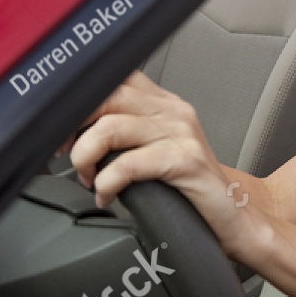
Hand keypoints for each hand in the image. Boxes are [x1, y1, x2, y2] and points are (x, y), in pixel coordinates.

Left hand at [68, 71, 269, 259]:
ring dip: (85, 157)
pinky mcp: (186, 161)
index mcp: (163, 103)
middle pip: (106, 94)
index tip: (61, 130)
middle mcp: (173, 111)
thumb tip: (72, 136)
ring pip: (110, 127)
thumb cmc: (189, 191)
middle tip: (65, 155)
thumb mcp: (154, 152)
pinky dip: (106, 183)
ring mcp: (182, 133)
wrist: (234, 219)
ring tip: (90, 180)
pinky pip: (128, 164)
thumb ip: (123, 135)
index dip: (79, 99)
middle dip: (73, 127)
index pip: (114, 77)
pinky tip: (107, 196)